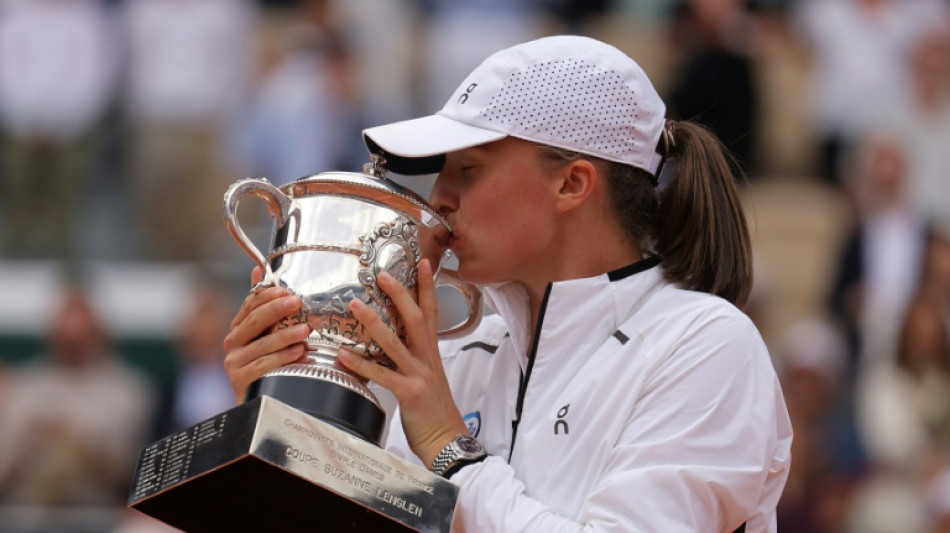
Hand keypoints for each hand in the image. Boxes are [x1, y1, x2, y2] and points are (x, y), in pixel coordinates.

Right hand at [222, 267, 311, 401]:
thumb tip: (258, 270)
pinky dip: (283, 357)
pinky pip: (264, 365)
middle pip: (254, 321)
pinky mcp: (240, 380)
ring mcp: (234, 362)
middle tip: (297, 302)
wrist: (259, 403)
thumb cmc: (265, 365)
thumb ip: (261, 304)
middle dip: (277, 309)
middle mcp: (233, 343)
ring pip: (261, 344)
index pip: (250, 305)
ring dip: (285, 335)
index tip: (286, 290)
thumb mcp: (263, 334)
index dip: (268, 296)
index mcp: (239, 328)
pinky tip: (299, 352)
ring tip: (305, 329)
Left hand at [338, 259, 467, 467]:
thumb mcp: (428, 379)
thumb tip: (395, 348)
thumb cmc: (435, 412)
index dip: (427, 287)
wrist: (448, 441)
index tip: (421, 263)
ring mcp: (419, 374)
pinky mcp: (410, 393)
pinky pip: (382, 374)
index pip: (432, 312)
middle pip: (416, 318)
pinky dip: (361, 363)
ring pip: (395, 341)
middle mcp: (427, 359)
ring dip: (373, 321)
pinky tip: (343, 355)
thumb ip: (413, 361)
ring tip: (355, 305)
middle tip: (382, 274)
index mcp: (431, 354)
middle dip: (400, 294)